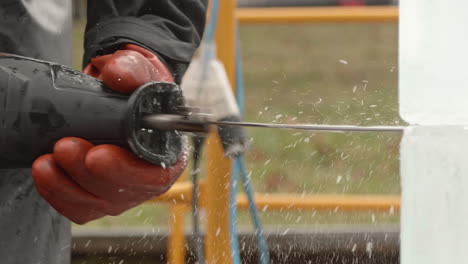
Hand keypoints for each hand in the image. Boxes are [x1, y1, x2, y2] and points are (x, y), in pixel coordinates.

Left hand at [32, 44, 185, 223]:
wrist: (114, 89)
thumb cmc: (134, 84)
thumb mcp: (139, 68)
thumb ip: (133, 68)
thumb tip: (118, 74)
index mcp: (167, 152)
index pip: (156, 175)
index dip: (127, 171)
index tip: (99, 154)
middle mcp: (147, 177)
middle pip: (122, 193)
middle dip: (89, 175)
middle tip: (64, 147)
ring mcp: (121, 190)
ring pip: (96, 203)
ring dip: (67, 184)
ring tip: (47, 158)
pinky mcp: (95, 195)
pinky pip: (77, 207)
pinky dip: (56, 192)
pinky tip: (45, 172)